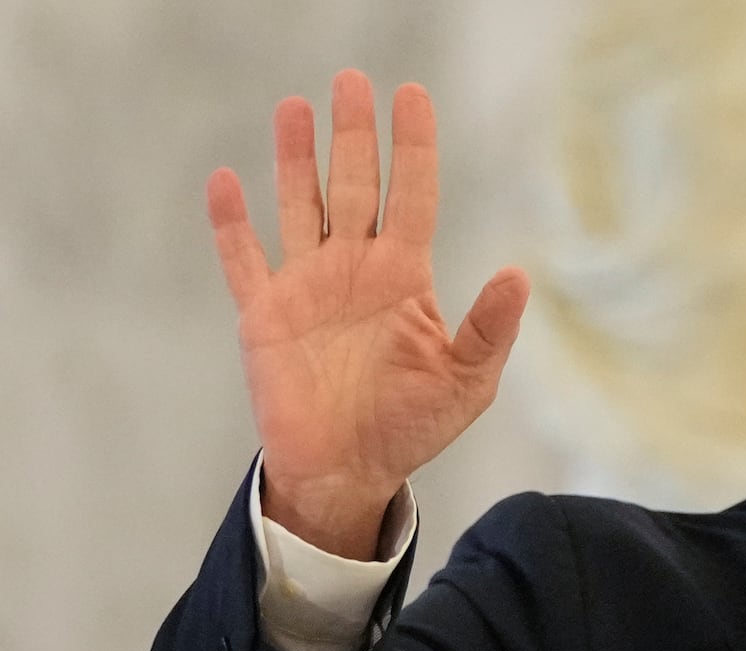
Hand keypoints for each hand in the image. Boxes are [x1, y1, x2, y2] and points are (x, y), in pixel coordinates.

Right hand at [207, 69, 530, 557]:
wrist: (350, 471)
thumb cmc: (413, 427)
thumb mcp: (467, 382)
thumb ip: (490, 329)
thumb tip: (518, 274)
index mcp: (405, 279)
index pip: (413, 196)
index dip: (413, 147)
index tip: (412, 96)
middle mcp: (356, 270)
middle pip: (356, 186)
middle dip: (354, 134)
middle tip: (352, 81)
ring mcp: (308, 287)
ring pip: (301, 206)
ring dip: (295, 159)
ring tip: (295, 107)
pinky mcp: (265, 316)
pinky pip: (244, 261)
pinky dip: (232, 225)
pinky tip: (225, 183)